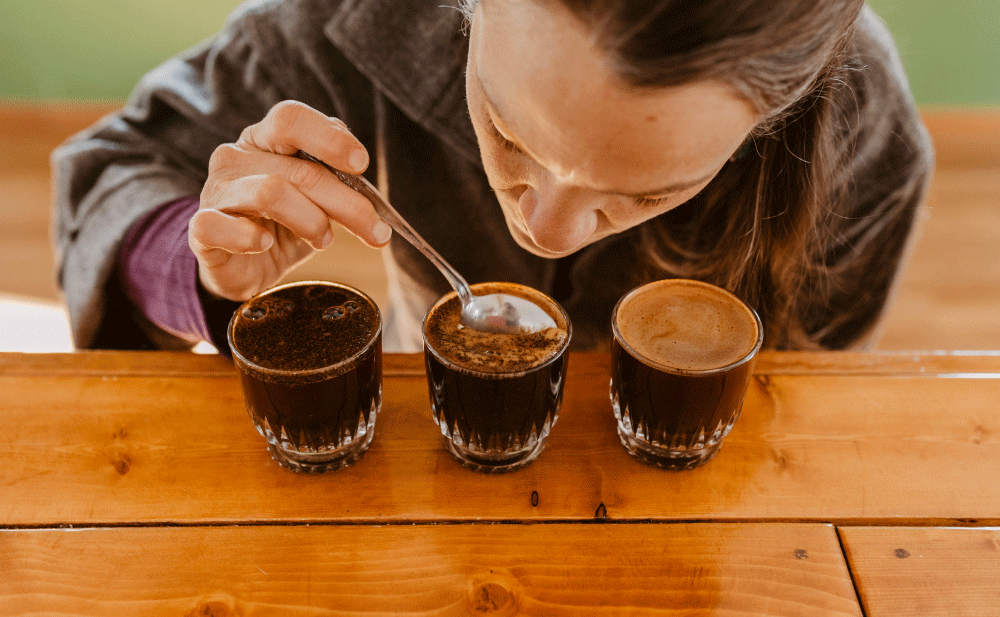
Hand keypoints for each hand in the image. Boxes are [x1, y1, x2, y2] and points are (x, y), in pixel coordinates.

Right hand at [189, 100, 391, 300]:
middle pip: (298, 169)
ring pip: (271, 193)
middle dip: (346, 203)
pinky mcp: (201, 229)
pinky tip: (265, 244)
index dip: (329, 139)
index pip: (291, 118)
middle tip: (375, 231)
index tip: (361, 165)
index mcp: (265, 140)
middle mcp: (236, 157)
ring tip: (324, 240)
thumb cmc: (285, 224)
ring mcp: (216, 191)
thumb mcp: (317, 198)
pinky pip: (218, 225)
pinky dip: (247, 237)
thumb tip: (359, 164)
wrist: (244, 265)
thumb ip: (335, 176)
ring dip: (311, 221)